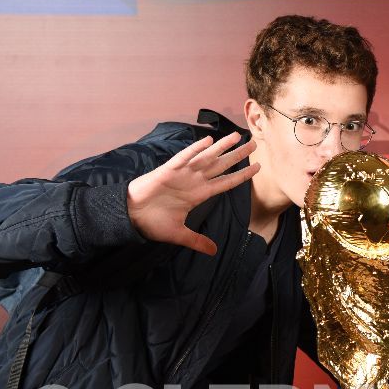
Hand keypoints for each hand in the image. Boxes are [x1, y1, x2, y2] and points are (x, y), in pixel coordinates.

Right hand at [127, 132, 258, 254]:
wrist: (130, 217)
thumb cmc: (153, 223)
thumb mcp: (180, 235)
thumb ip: (197, 241)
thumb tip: (213, 252)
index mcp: (199, 194)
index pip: (226, 182)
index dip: (242, 175)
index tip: (258, 168)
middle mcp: (194, 182)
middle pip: (221, 165)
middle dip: (237, 155)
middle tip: (254, 144)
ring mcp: (182, 174)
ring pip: (206, 157)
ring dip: (221, 147)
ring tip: (237, 136)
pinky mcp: (167, 171)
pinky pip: (183, 158)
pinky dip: (194, 150)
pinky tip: (206, 141)